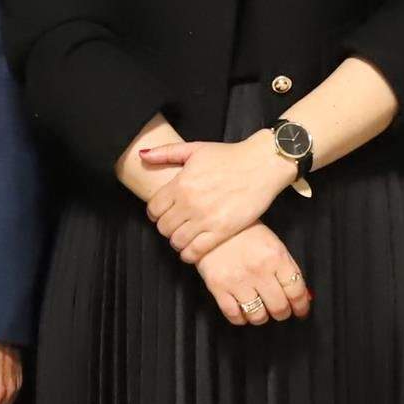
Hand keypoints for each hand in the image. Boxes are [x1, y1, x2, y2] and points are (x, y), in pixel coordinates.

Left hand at [139, 134, 296, 264]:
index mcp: (181, 184)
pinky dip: (189, 254)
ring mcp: (206, 219)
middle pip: (163, 227)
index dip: (155, 213)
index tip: (162, 214)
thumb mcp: (195, 149)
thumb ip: (166, 152)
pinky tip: (192, 249)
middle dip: (166, 227)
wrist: (262, 164)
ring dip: (177, 241)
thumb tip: (142, 155)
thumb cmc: (229, 156)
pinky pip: (196, 251)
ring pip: (177, 241)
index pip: (153, 209)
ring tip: (184, 236)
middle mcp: (190, 203)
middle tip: (175, 224)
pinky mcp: (222, 231)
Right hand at [197, 225, 309, 327]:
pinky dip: (241, 318)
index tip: (300, 311)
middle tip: (280, 311)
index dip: (301, 306)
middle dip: (282, 313)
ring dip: (261, 317)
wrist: (214, 224)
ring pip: (257, 316)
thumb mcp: (273, 245)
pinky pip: (235, 315)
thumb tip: (303, 296)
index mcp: (276, 257)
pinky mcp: (218, 287)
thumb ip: (288, 270)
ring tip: (260, 310)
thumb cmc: (246, 233)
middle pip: (279, 307)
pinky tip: (242, 310)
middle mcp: (259, 271)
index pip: (296, 291)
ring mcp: (238, 280)